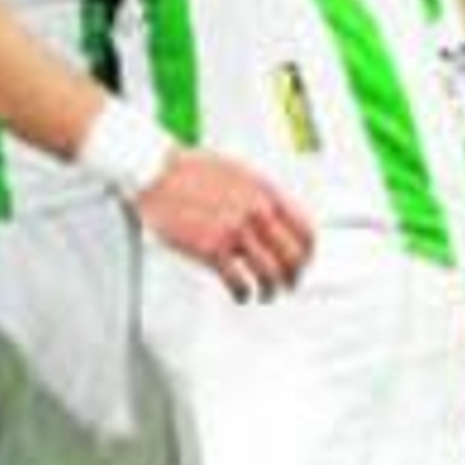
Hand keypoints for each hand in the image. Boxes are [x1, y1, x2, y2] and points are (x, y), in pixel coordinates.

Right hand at [137, 149, 313, 298]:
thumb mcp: (237, 173)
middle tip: (288, 284)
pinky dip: (244, 294)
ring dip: (271, 290)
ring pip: (270, 274)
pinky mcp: (212, 249)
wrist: (157, 172)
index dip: (307, 253)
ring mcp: (235, 231)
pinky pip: (239, 282)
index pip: (304, 229)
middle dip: (293, 276)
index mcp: (265, 191)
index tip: (302, 262)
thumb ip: (258, 195)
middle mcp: (255, 211)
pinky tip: (241, 295)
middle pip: (292, 257)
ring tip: (265, 294)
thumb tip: (273, 217)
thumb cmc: (188, 170)